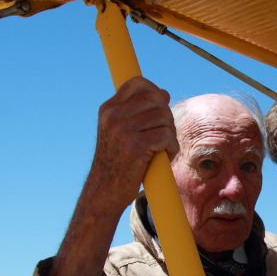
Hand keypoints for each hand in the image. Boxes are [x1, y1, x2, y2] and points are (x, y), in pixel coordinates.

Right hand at [87, 77, 176, 212]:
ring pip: (164, 117)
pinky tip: (165, 157)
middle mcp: (112, 116)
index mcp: (108, 110)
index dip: (155, 91)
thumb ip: (138, 112)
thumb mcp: (121, 132)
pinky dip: (172, 147)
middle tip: (164, 136)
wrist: (104, 192)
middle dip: (167, 117)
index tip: (160, 108)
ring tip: (163, 149)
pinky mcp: (134, 146)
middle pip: (156, 99)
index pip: (137, 83)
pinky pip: (166, 135)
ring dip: (171, 135)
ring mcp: (122, 130)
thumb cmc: (118, 163)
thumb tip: (164, 93)